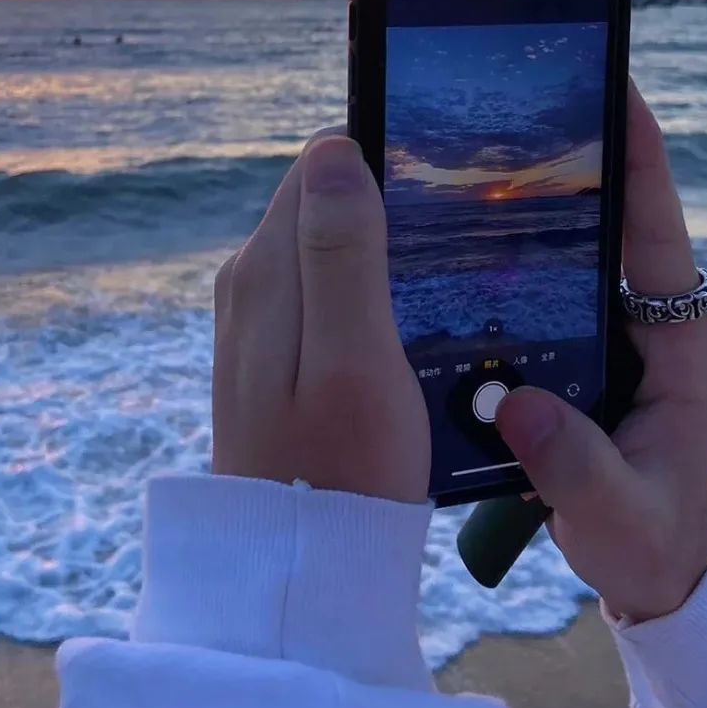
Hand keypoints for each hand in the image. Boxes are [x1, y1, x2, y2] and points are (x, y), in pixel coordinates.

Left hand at [212, 132, 429, 503]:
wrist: (297, 558)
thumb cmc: (342, 464)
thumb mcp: (353, 357)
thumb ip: (341, 252)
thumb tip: (333, 149)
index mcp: (266, 268)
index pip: (321, 167)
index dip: (382, 162)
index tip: (441, 183)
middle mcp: (250, 279)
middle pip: (323, 202)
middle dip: (385, 204)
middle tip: (456, 236)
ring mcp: (256, 315)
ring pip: (326, 244)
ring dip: (380, 248)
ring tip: (441, 275)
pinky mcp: (272, 348)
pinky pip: (322, 288)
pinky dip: (365, 287)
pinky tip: (406, 317)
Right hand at [496, 81, 706, 622]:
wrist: (646, 567)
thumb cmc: (649, 542)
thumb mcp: (621, 516)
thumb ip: (577, 469)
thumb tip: (514, 405)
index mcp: (681, 345)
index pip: (661, 234)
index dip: (642, 162)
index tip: (618, 92)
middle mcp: (646, 322)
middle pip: (612, 222)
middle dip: (575, 162)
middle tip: (520, 108)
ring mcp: (608, 333)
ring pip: (570, 252)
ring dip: (530, 207)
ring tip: (472, 160)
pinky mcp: (574, 348)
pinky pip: (539, 288)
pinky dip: (505, 260)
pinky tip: (451, 243)